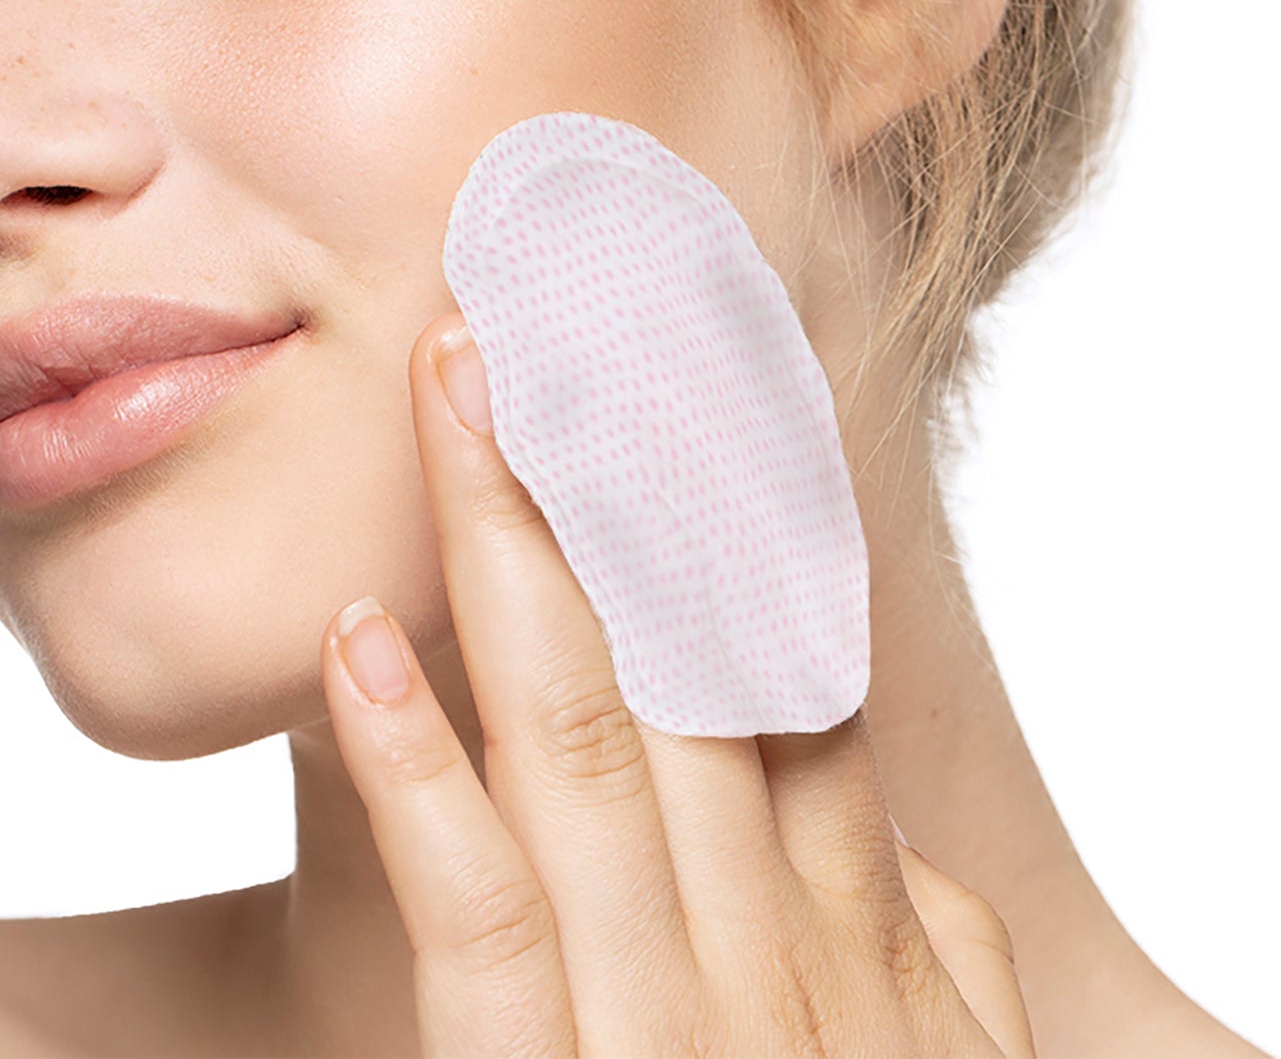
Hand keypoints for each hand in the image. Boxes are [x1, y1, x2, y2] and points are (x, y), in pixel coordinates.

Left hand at [319, 313, 1036, 1058]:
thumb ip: (923, 935)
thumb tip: (886, 811)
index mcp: (847, 922)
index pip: (788, 656)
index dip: (735, 494)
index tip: (682, 349)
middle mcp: (757, 936)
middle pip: (676, 644)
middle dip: (608, 454)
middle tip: (546, 293)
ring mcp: (649, 1010)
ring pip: (571, 731)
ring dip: (506, 533)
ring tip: (459, 377)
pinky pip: (475, 913)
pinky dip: (415, 772)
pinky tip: (358, 640)